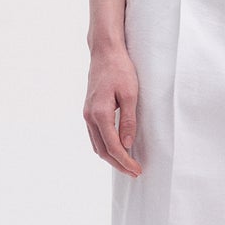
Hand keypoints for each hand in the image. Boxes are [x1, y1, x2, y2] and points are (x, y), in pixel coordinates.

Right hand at [83, 45, 142, 176]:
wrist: (105, 52)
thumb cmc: (120, 69)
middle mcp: (90, 116)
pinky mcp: (89, 110)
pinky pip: (95, 136)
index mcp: (100, 114)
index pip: (113, 147)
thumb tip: (127, 144)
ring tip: (127, 164)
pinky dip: (105, 146)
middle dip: (118, 164)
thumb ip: (128, 121)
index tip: (137, 170)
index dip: (125, 161)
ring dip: (111, 157)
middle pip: (102, 150)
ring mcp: (87, 114)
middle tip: (135, 172)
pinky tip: (116, 149)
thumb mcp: (131, 94)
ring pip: (97, 145)